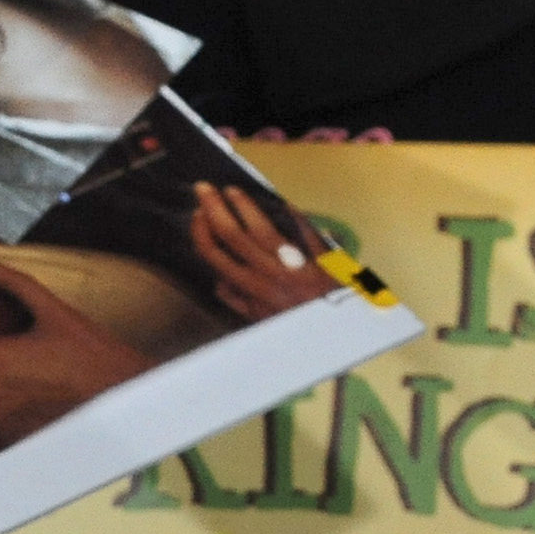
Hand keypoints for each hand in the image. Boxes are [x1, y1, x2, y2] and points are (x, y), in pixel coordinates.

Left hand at [188, 180, 338, 319]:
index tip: (231, 190)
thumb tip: (289, 209)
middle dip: (213, 210)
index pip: (256, 228)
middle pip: (229, 239)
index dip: (241, 206)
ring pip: (217, 262)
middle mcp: (265, 278)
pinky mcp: (249, 313)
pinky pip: (225, 292)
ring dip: (203, 236)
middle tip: (203, 190)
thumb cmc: (336, 301)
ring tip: (198, 216)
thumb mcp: (333, 264)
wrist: (330, 344)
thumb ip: (310, 235)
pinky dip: (218, 274)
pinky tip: (216, 262)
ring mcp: (253, 297)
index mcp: (288, 265)